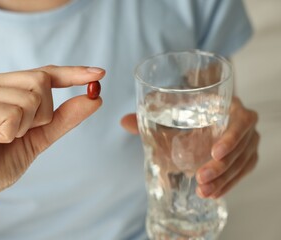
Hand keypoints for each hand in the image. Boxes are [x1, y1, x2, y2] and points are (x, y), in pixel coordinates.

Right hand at [0, 65, 104, 234]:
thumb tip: (94, 98)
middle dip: (41, 115)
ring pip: (30, 99)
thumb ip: (65, 117)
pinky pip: (12, 114)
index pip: (45, 73)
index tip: (99, 73)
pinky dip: (9, 134)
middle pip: (41, 82)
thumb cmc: (2, 161)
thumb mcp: (40, 136)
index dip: (73, 73)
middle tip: (15, 133)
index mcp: (4, 86)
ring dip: (23, 128)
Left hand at [120, 96, 258, 198]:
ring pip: (242, 163)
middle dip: (221, 167)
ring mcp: (248, 141)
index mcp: (230, 105)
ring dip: (224, 179)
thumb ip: (150, 113)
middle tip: (200, 178)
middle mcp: (243, 123)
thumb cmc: (191, 104)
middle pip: (241, 148)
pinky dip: (229, 184)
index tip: (214, 152)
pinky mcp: (246, 155)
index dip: (231, 138)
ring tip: (204, 191)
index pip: (240, 121)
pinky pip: (242, 172)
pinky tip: (213, 193)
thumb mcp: (175, 106)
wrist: (208, 106)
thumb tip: (123, 122)